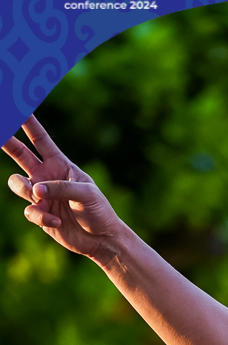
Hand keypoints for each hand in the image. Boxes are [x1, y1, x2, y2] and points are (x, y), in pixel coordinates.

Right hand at [4, 115, 126, 264]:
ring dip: (25, 190)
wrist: (101, 239)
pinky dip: (42, 218)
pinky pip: (29, 212)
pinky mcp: (39, 214)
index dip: (27, 122)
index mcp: (59, 164)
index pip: (40, 139)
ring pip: (17, 184)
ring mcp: (40, 195)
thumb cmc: (98, 211)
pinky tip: (58, 223)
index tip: (17, 105)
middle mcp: (46, 176)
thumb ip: (61, 188)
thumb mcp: (86, 194)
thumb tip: (36, 190)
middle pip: (19, 153)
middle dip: (6, 140)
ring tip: (40, 199)